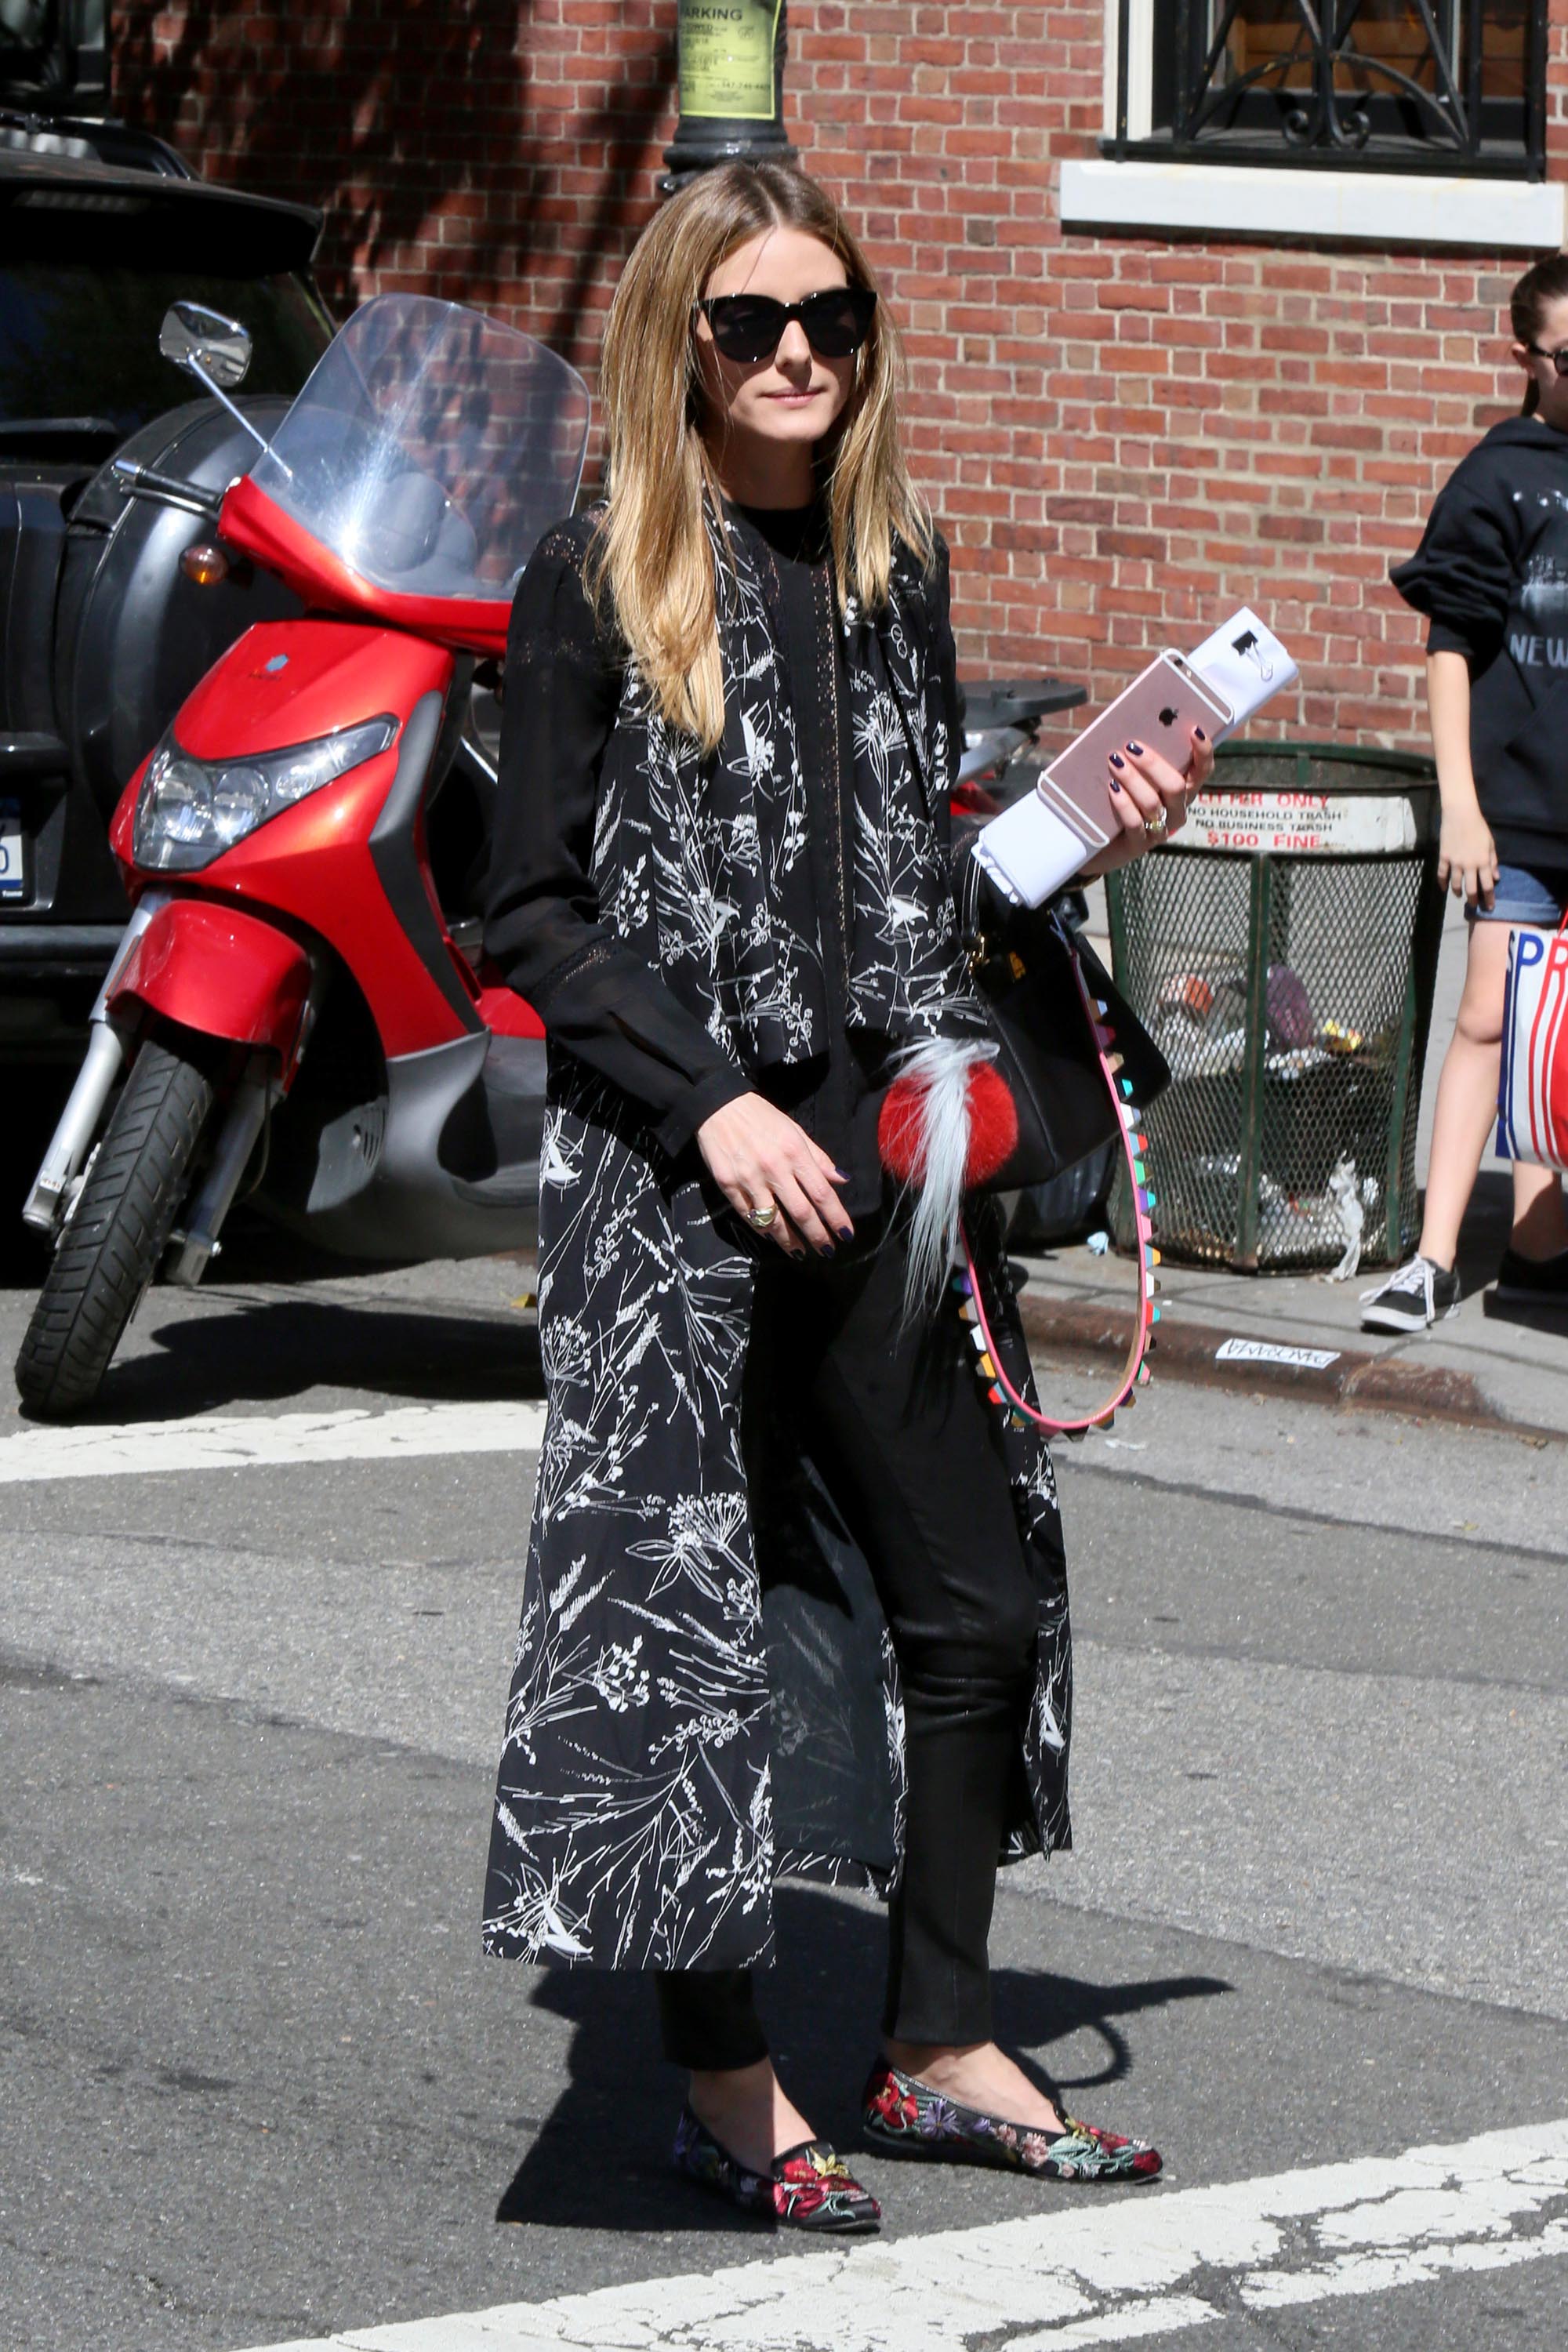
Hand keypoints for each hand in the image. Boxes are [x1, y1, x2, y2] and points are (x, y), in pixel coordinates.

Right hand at [696, 1092, 853, 1256]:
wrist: (717, 1106)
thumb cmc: (760, 1117)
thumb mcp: (794, 1130)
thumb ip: (818, 1158)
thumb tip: (841, 1180)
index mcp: (794, 1152)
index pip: (822, 1192)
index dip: (836, 1216)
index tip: (846, 1234)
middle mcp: (774, 1168)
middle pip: (801, 1212)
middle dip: (817, 1236)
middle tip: (827, 1251)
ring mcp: (749, 1179)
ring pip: (773, 1221)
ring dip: (789, 1241)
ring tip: (800, 1252)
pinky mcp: (728, 1185)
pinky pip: (748, 1215)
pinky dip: (762, 1229)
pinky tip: (772, 1237)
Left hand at [1080, 723, 1214, 878]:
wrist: (1101, 843)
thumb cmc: (1120, 800)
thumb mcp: (1136, 777)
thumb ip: (1142, 758)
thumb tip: (1134, 730)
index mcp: (1183, 791)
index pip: (1202, 771)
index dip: (1203, 752)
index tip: (1193, 729)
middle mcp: (1177, 811)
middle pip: (1175, 786)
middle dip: (1153, 764)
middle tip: (1131, 747)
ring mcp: (1160, 829)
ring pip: (1153, 802)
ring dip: (1133, 779)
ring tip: (1114, 761)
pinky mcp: (1140, 844)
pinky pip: (1135, 822)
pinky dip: (1123, 803)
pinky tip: (1112, 788)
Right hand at [1436, 805, 1497, 908]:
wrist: (1460, 815)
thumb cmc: (1479, 827)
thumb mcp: (1490, 844)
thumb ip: (1493, 861)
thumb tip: (1496, 877)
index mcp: (1483, 862)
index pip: (1487, 885)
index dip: (1489, 898)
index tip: (1490, 907)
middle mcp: (1469, 865)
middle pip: (1471, 889)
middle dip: (1473, 900)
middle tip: (1473, 905)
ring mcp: (1455, 863)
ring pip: (1456, 884)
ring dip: (1458, 892)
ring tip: (1459, 895)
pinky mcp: (1444, 858)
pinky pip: (1442, 874)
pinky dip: (1442, 883)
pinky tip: (1444, 888)